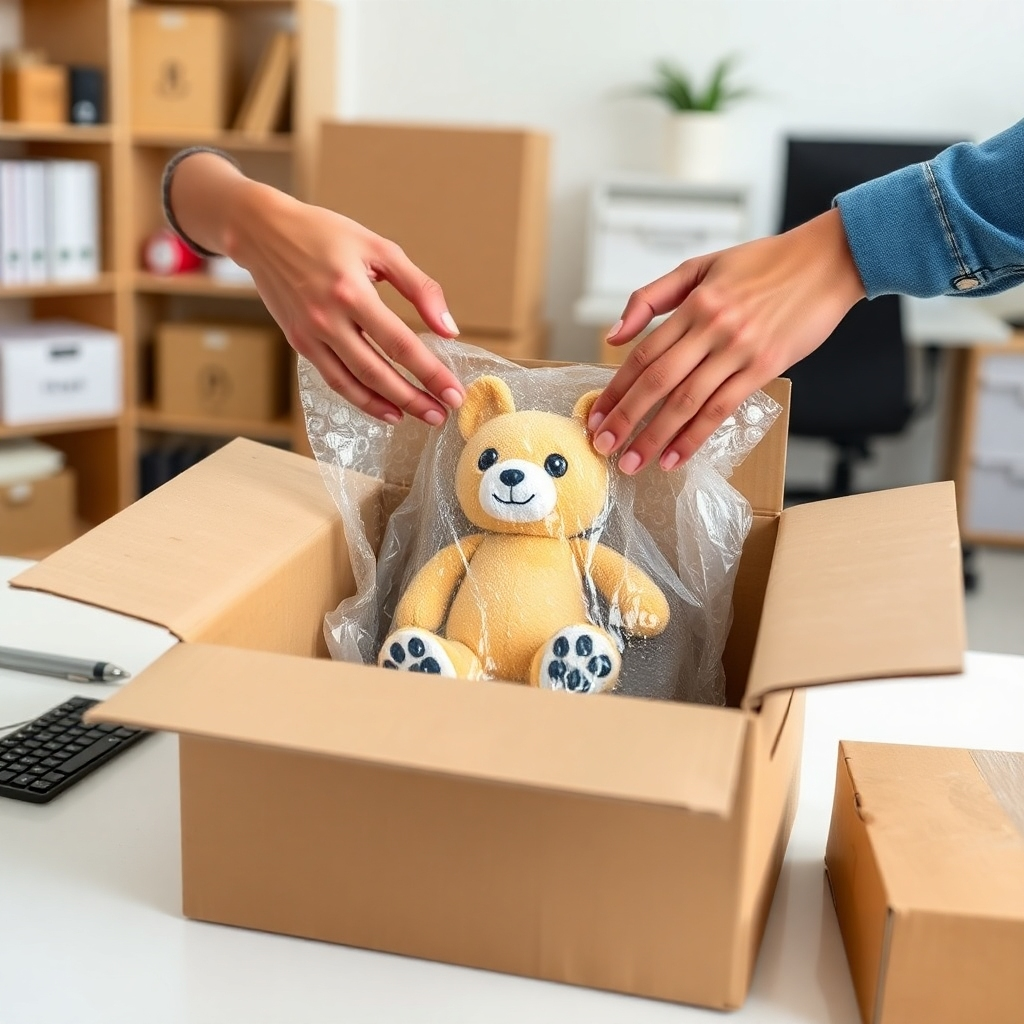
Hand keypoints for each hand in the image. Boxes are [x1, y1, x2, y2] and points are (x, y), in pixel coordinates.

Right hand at [170, 152, 464, 425]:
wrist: (262, 231)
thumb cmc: (324, 234)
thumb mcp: (379, 249)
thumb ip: (419, 288)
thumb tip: (449, 328)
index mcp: (352, 292)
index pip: (400, 344)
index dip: (430, 373)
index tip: (454, 391)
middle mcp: (328, 319)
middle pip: (378, 371)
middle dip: (414, 398)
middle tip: (442, 414)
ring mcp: (310, 335)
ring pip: (354, 383)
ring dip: (389, 405)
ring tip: (418, 417)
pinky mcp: (299, 343)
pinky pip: (334, 379)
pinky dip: (360, 398)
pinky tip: (385, 408)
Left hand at [587, 209, 866, 472]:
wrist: (828, 261)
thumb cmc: (766, 262)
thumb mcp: (702, 265)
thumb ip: (653, 297)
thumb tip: (615, 334)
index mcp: (695, 303)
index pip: (643, 354)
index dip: (616, 388)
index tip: (597, 414)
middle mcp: (713, 328)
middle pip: (657, 381)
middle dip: (626, 418)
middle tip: (603, 444)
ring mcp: (739, 350)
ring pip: (686, 401)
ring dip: (655, 436)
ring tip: (633, 461)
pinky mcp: (765, 367)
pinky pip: (722, 408)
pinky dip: (695, 436)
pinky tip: (675, 456)